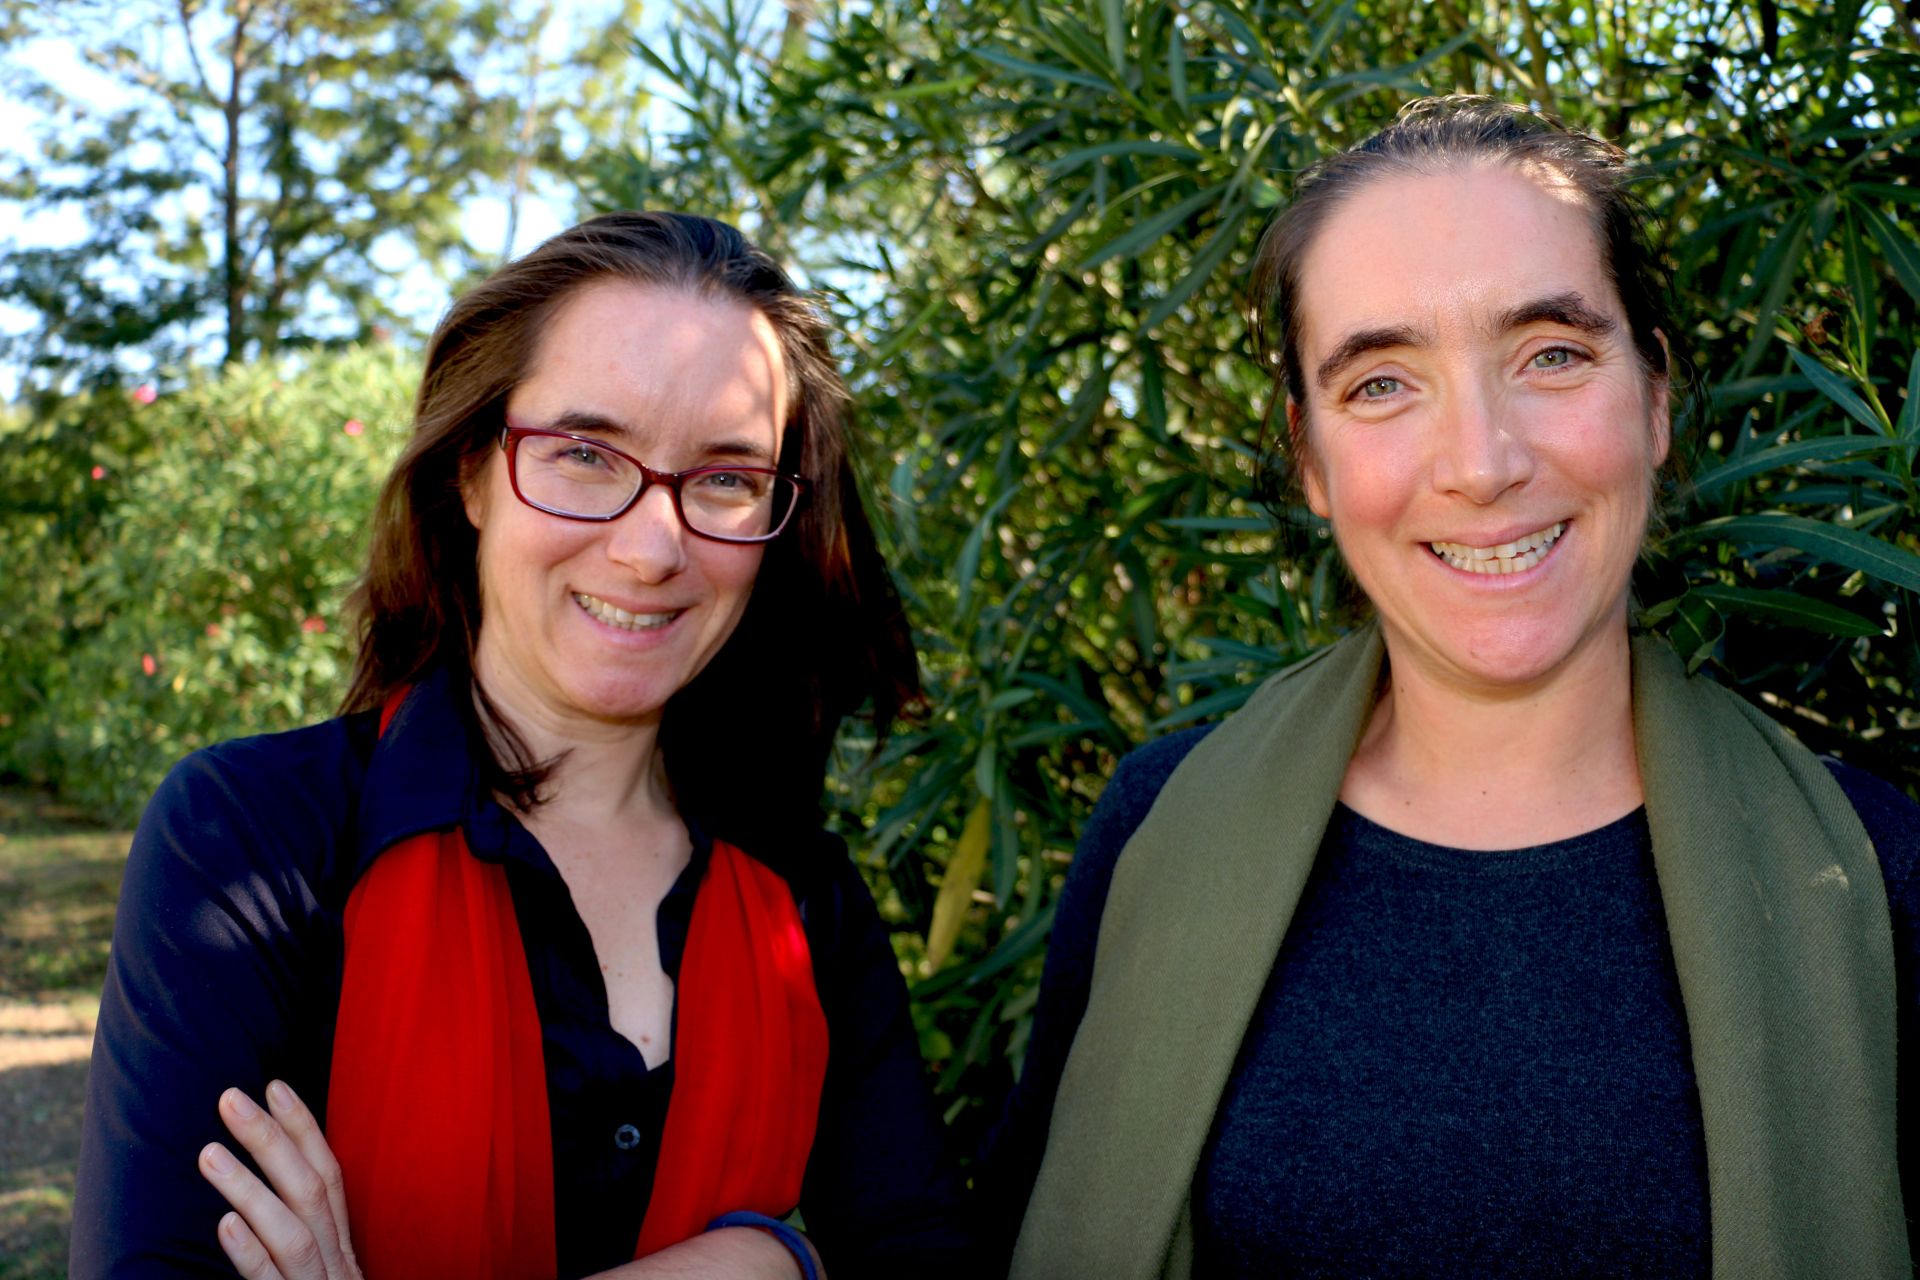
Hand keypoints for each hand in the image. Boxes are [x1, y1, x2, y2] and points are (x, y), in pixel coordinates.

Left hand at [198, 1080, 363, 1279]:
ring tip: (209, 1153)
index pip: (327, 1173)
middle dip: (271, 1140)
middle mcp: (335, 1258)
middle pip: (309, 1190)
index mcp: (339, 1242)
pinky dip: (252, 1252)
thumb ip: (302, 1232)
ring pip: (291, 1232)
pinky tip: (226, 1224)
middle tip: (230, 1100)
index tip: (274, 1087)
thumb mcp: (320, 1267)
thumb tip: (273, 1180)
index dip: (303, 1128)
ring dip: (251, 1188)